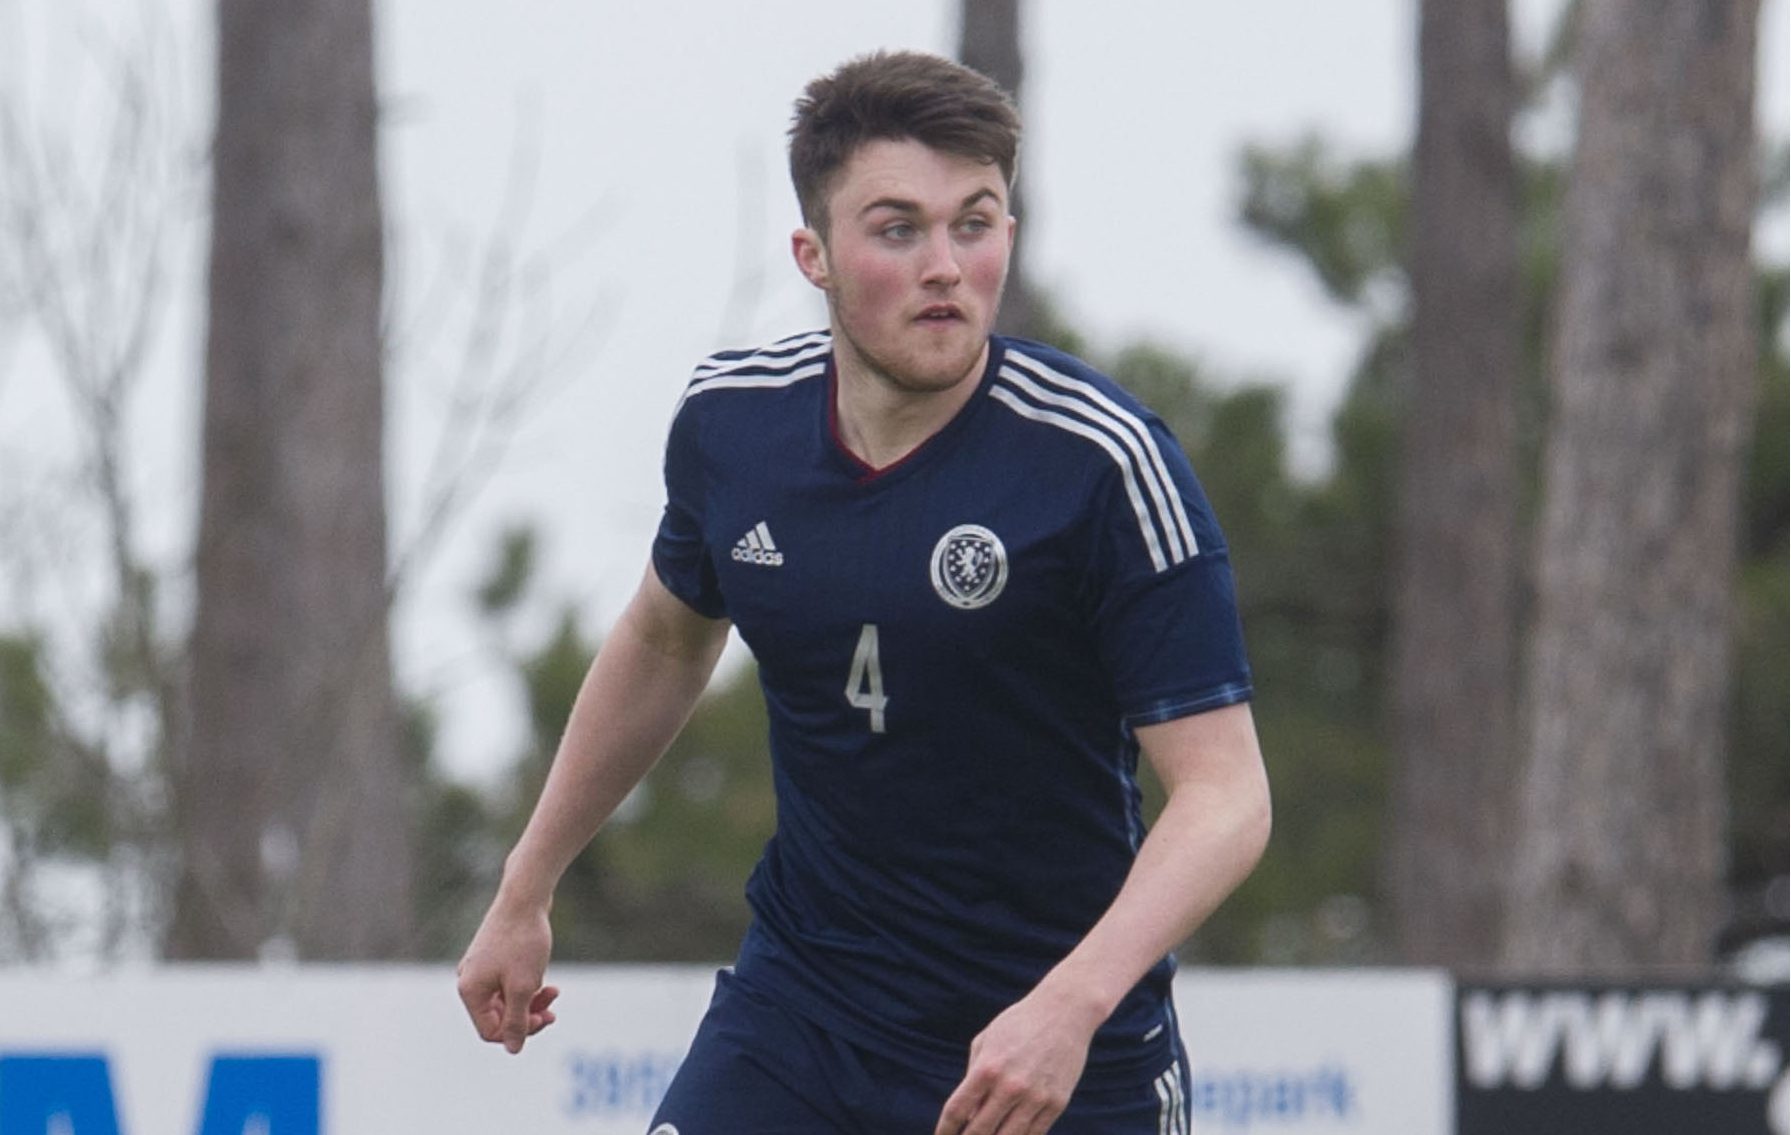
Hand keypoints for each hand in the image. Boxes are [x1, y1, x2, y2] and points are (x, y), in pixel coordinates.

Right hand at [456, 897, 559, 1053]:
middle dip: (527, 1016)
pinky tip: (547, 980)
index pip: (490, 1031)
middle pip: (498, 1016)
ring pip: (506, 999)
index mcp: (470, 991)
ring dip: (531, 1001)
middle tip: (553, 1012)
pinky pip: (509, 983)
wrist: (525, 896)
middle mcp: (470, 980)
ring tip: (555, 992)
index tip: (542, 1019)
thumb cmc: (523, 941)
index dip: (517, 1033)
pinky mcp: (494, 957)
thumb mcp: (523, 987)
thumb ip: (518, 1021)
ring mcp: (481, 968)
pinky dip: (528, 985)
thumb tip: (514, 1049)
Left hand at [934, 987, 1100, 1134]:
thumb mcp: (986, 1041)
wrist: (1065, 1011)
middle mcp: (1010, 1086)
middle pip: (979, 1130)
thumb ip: (972, 1077)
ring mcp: (1036, 1097)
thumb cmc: (1018, 1024)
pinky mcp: (1056, 1103)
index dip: (945, 1130)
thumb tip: (968, 1116)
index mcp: (988, 1068)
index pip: (957, 1110)